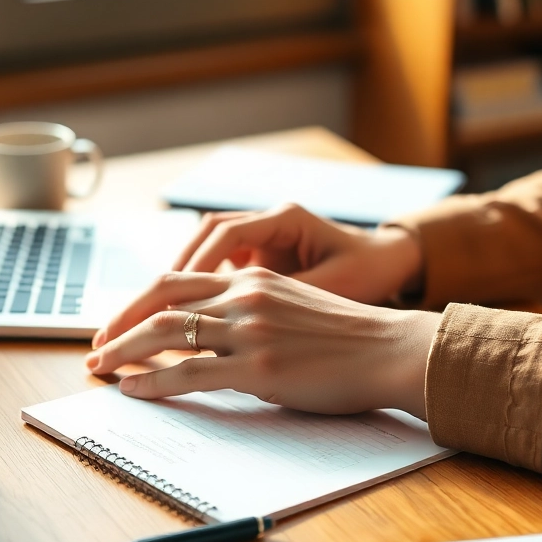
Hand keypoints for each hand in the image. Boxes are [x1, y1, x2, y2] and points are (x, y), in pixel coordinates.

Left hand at [85, 267, 439, 418]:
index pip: (176, 283)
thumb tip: (209, 336)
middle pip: (159, 302)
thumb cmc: (348, 338)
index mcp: (252, 279)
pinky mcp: (258, 368)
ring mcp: (250, 331)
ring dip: (124, 353)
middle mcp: (245, 296)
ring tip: (101, 370)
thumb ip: (250, 311)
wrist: (390, 351)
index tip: (115, 325)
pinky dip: (153, 381)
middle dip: (118, 326)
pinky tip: (134, 390)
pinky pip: (190, 373)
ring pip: (166, 335)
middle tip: (94, 350)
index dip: (137, 304)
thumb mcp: (292, 305)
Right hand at [169, 204, 422, 306]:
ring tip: (155, 317)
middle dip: (173, 273)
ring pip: (207, 251)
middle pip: (204, 236)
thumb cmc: (370, 271)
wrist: (393, 262)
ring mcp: (264, 237)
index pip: (225, 233)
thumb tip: (242, 323)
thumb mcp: (334, 287)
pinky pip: (221, 268)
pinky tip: (185, 321)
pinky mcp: (263, 258)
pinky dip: (201, 291)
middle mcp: (269, 221)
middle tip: (147, 308)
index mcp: (286, 218)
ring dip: (181, 282)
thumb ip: (287, 300)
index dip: (197, 264)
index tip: (178, 297)